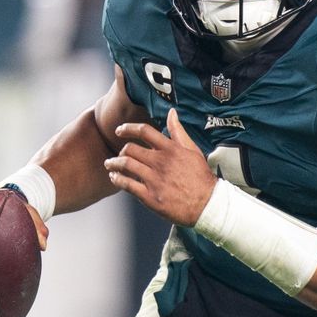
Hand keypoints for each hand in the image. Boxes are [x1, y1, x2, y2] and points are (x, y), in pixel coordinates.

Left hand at [104, 108, 216, 225]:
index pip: (144, 131)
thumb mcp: (192, 150)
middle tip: (118, 154)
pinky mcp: (150, 196)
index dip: (128, 128)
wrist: (207, 204)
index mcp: (171, 149)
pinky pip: (126, 184)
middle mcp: (161, 162)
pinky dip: (117, 179)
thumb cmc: (200, 177)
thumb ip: (179, 131)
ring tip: (110, 164)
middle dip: (120, 150)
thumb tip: (172, 112)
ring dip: (113, 163)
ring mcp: (154, 179)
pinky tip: (114, 177)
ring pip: (125, 165)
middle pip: (130, 148)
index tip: (120, 130)